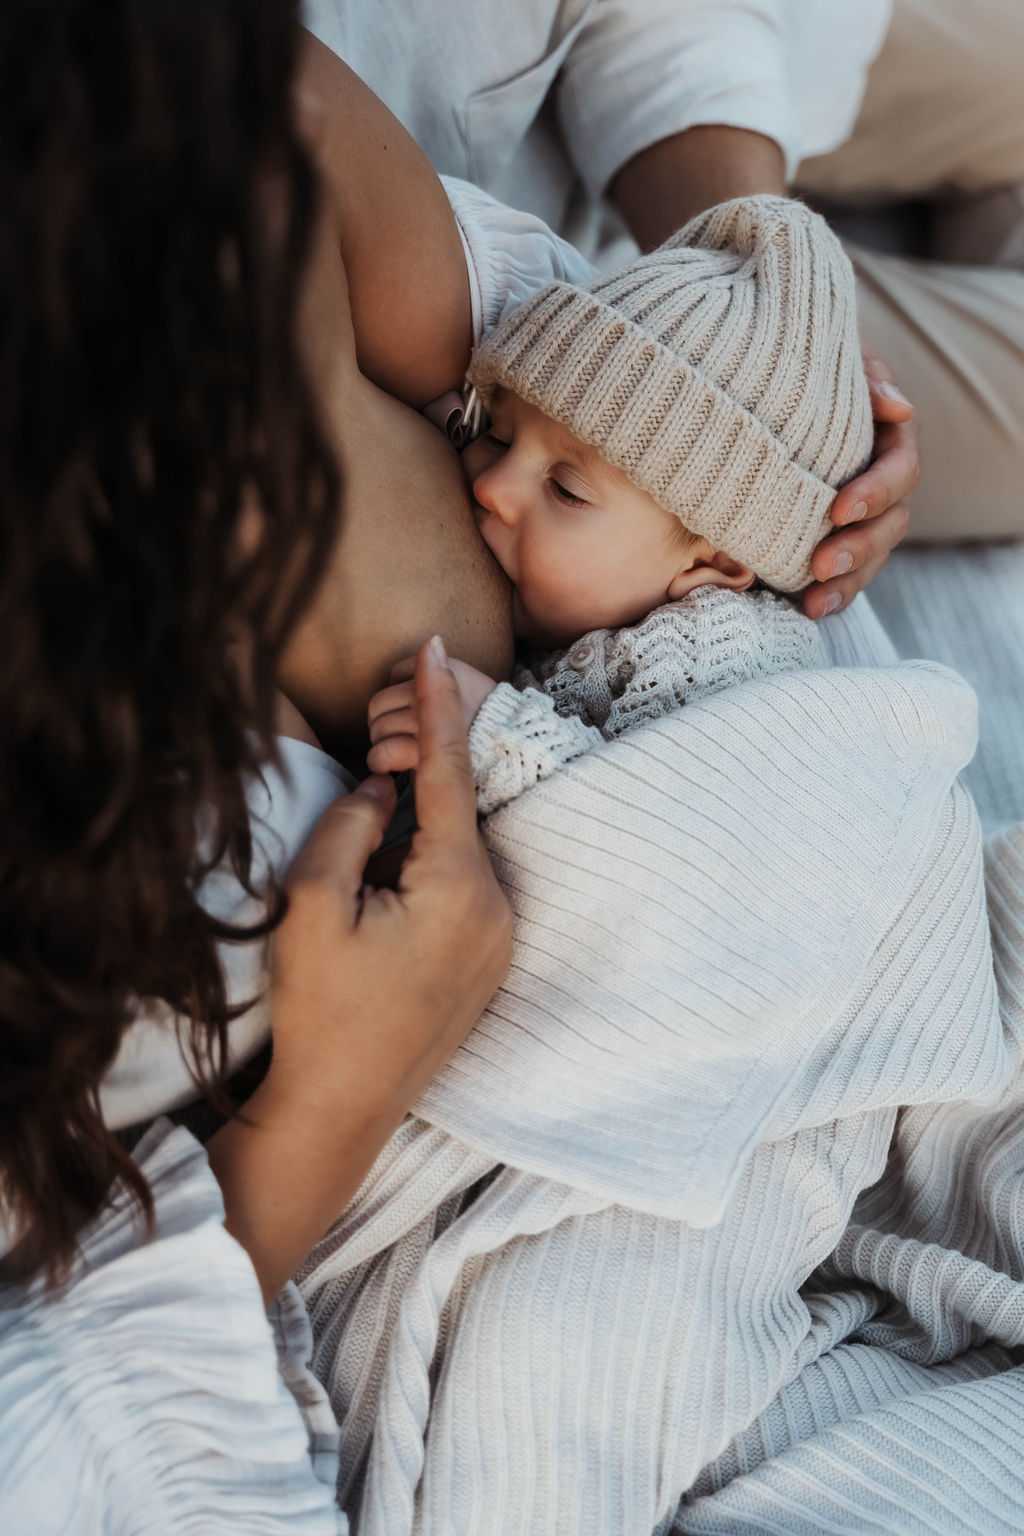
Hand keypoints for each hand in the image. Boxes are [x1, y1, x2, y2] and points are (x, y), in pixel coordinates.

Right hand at [209, 635, 511, 1298]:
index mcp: (461, 887)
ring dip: (413, 838)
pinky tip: (382, 907)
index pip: (449, 771)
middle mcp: (499, 910)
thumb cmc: (318, 1011)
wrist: (339, 1113)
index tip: (434, 644)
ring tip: (361, 882)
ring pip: (456, 853)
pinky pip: (462, 890)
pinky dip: (425, 872)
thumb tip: (384, 785)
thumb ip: (351, 824)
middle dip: (411, 784)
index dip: (439, 703)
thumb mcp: (312, 904)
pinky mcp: (489, 964)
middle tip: (363, 803)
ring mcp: (500, 941)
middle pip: (454, 813)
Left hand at [367, 652, 496, 773]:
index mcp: (446, 672)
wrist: (510, 756)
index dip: (401, 688)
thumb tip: (431, 646)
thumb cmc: (487, 727)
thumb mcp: (472, 685)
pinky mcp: (422, 752)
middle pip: (382, 701)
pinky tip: (389, 764)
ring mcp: (425, 722)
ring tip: (396, 747)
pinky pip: (385, 752)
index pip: (398, 671)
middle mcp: (434, 693)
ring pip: (380, 727)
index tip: (414, 705)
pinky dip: (380, 760)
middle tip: (397, 730)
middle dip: (383, 717)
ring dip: (382, 740)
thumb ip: (446, 672)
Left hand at [803, 344, 918, 619]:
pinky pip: (845, 578)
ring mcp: (858, 519)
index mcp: (887, 442)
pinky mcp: (831, 542)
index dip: (876, 492)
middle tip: (821, 565)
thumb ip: (864, 375)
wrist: (755, 389)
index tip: (839, 510)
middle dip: (859, 548)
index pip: (900, 471)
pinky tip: (810, 609)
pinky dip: (832, 597)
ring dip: (849, 582)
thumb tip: (898, 409)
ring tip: (815, 600)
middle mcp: (879, 485)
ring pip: (872, 559)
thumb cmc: (799, 370)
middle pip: (891, 525)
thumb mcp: (828, 360)